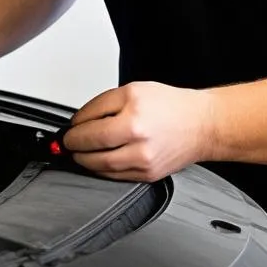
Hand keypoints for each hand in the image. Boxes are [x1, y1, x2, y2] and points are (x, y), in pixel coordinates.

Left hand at [63, 81, 216, 181]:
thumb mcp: (133, 90)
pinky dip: (101, 170)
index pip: (91, 126)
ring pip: (101, 167)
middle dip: (74, 146)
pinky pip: (115, 177)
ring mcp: (143, 162)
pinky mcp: (147, 175)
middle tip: (66, 143)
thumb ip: (103, 104)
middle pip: (93, 148)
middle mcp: (138, 142)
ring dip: (84, 161)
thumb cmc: (170, 106)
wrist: (201, 125)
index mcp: (133, 117)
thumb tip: (79, 120)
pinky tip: (96, 161)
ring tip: (77, 152)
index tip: (68, 128)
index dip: (74, 127)